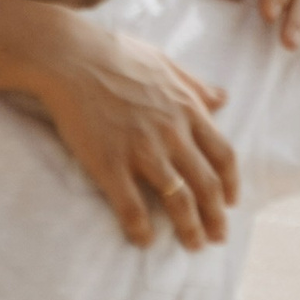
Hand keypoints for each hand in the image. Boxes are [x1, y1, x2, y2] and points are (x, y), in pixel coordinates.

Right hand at [31, 17, 238, 250]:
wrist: (69, 56)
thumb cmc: (115, 54)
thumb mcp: (165, 63)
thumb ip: (195, 86)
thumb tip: (223, 98)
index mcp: (186, 109)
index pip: (223, 155)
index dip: (230, 183)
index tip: (230, 201)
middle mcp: (171, 133)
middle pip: (206, 184)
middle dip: (216, 216)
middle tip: (217, 237)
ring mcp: (142, 150)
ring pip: (178, 200)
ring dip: (189, 228)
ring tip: (193, 245)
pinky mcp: (110, 163)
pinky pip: (132, 207)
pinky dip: (141, 229)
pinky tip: (144, 241)